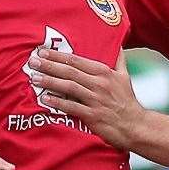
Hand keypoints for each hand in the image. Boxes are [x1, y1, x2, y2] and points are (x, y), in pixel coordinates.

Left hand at [26, 50, 143, 148]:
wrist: (135, 125)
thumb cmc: (127, 101)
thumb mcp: (124, 77)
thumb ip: (118, 60)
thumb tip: (117, 44)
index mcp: (104, 72)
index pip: (77, 60)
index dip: (58, 55)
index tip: (43, 51)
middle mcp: (99, 84)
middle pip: (70, 71)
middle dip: (50, 65)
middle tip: (33, 61)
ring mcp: (96, 100)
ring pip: (69, 87)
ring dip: (51, 82)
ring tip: (35, 78)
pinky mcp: (93, 116)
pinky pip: (72, 107)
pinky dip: (58, 102)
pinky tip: (46, 99)